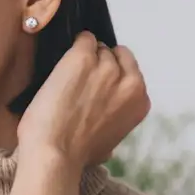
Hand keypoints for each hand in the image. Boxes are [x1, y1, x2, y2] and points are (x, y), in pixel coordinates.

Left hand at [16, 32, 148, 171]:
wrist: (55, 153)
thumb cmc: (77, 155)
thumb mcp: (111, 141)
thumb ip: (116, 121)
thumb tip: (109, 117)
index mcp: (140, 101)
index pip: (130, 72)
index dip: (112, 75)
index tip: (96, 83)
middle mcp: (129, 80)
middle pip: (116, 56)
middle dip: (100, 63)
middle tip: (79, 77)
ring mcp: (106, 67)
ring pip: (98, 47)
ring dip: (84, 55)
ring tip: (66, 73)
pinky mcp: (82, 58)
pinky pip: (82, 39)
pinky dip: (73, 45)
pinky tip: (62, 59)